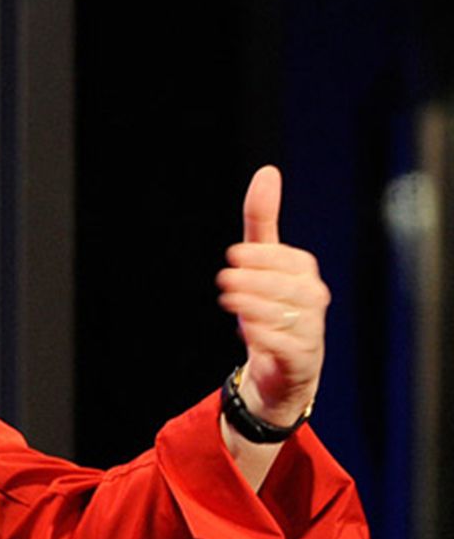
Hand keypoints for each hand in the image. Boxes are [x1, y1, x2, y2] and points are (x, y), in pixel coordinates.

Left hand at [217, 165, 326, 426]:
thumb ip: (262, 220)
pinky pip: (290, 347)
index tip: (233, 255)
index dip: (264, 257)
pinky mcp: (301, 359)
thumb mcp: (262, 262)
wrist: (280, 367)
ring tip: (229, 300)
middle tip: (224, 278)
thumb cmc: (270, 304)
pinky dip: (268, 337)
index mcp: (305, 274)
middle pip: (291, 288)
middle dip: (257, 281)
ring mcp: (310, 330)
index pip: (291, 260)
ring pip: (290, 316)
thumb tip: (267, 171)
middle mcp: (313, 300)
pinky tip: (247, 331)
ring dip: (257, 306)